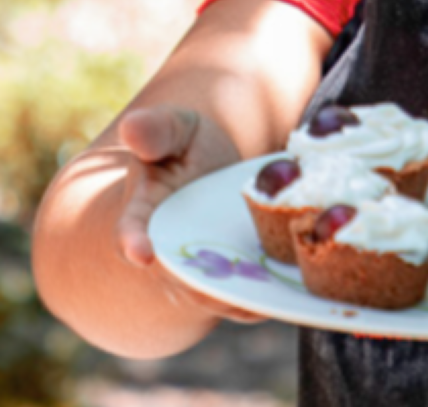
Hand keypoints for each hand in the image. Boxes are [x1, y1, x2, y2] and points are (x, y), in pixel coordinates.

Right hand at [109, 105, 265, 323]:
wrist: (213, 169)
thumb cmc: (185, 147)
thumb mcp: (173, 129)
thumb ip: (155, 131)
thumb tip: (130, 127)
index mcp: (144, 211)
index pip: (130, 229)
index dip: (133, 241)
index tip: (140, 253)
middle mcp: (167, 252)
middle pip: (182, 276)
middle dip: (206, 284)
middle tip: (237, 277)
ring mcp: (201, 272)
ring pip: (220, 296)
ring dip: (245, 298)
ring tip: (274, 287)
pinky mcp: (233, 283)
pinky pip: (248, 301)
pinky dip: (270, 300)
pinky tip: (297, 292)